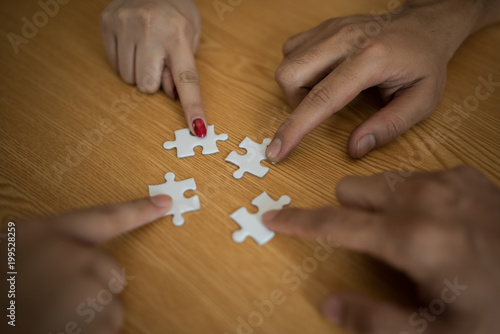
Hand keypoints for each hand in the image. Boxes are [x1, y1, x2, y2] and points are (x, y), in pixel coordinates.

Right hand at [3, 195, 170, 333]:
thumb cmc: (1, 275)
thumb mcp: (22, 245)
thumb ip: (62, 246)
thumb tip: (96, 259)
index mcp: (54, 234)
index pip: (108, 217)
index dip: (140, 210)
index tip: (166, 202)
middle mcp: (74, 259)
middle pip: (116, 276)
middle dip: (96, 290)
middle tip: (60, 298)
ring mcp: (82, 293)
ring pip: (113, 308)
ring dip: (92, 318)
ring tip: (56, 317)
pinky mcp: (86, 326)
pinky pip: (108, 330)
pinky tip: (61, 330)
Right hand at [100, 0, 207, 136]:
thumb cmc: (175, 11)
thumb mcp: (191, 34)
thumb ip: (183, 66)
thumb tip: (170, 95)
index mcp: (177, 33)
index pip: (187, 79)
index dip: (193, 106)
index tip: (198, 127)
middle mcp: (150, 28)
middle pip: (148, 86)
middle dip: (154, 82)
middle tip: (158, 61)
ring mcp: (125, 25)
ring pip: (128, 78)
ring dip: (138, 72)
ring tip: (145, 49)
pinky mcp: (107, 23)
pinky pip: (113, 64)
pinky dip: (124, 61)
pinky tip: (132, 44)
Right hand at [263, 166, 499, 332]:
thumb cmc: (494, 310)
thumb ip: (374, 320)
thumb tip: (328, 304)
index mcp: (411, 239)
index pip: (334, 223)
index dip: (298, 222)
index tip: (273, 216)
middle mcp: (424, 198)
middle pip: (352, 188)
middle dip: (348, 212)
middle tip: (372, 243)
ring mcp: (447, 181)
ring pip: (381, 180)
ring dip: (379, 204)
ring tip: (408, 233)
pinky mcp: (465, 174)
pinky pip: (414, 176)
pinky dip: (411, 196)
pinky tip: (437, 221)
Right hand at [266, 0, 499, 160]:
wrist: (424, 24)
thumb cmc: (424, 62)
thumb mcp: (422, 101)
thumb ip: (389, 126)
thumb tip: (354, 148)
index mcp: (371, 59)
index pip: (322, 98)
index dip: (295, 129)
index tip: (277, 152)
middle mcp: (345, 39)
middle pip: (289, 74)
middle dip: (294, 103)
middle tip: (320, 111)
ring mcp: (331, 29)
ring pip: (287, 62)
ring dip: (297, 87)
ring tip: (325, 93)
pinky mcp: (324, 27)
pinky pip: (292, 49)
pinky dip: (299, 69)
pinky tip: (321, 76)